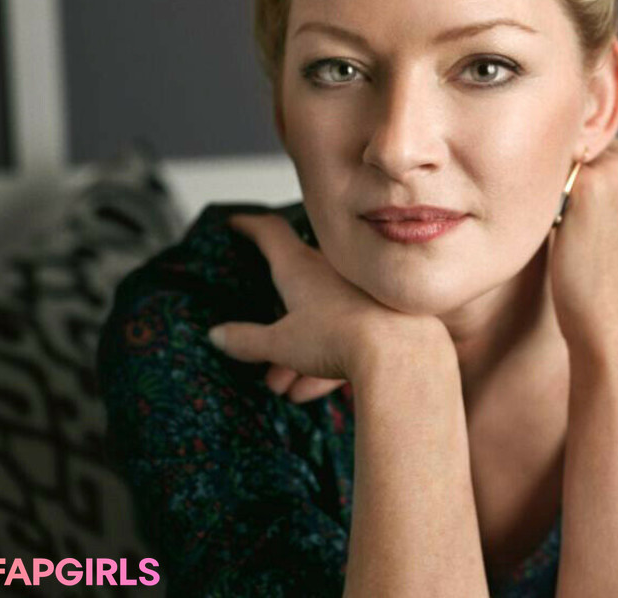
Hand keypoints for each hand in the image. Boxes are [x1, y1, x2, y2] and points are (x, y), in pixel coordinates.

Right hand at [208, 212, 450, 402]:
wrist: (400, 354)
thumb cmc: (339, 336)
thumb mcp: (281, 342)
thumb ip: (247, 340)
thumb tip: (216, 335)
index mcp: (301, 267)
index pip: (270, 233)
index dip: (250, 226)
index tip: (236, 224)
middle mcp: (331, 274)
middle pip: (295, 284)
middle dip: (274, 315)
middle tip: (257, 338)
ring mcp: (357, 296)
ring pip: (319, 320)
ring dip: (296, 352)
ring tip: (279, 385)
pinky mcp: (379, 322)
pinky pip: (345, 341)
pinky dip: (323, 365)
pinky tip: (306, 393)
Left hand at [547, 138, 617, 356]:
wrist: (614, 325)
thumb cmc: (611, 281)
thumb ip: (612, 187)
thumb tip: (570, 158)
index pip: (601, 150)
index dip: (579, 180)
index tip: (577, 217)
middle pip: (579, 148)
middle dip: (564, 178)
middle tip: (567, 226)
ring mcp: (617, 170)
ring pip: (560, 159)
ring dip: (549, 187)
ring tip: (563, 231)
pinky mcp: (587, 185)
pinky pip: (545, 176)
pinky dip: (537, 199)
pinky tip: (551, 231)